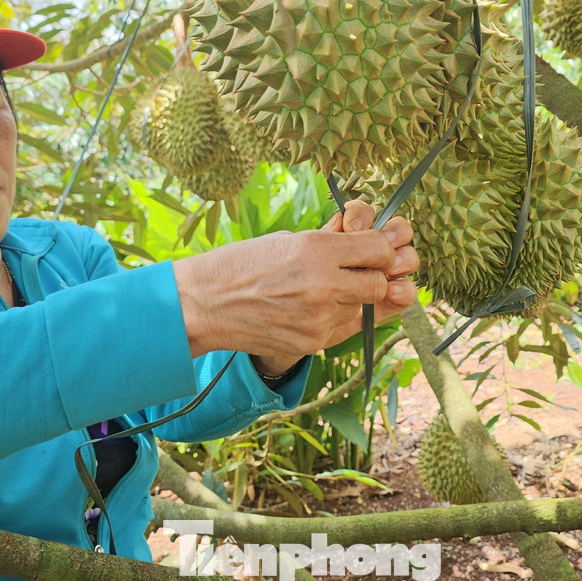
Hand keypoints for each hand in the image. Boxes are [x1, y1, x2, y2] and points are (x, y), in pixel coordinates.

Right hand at [173, 200, 416, 360]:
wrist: (202, 304)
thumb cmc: (240, 264)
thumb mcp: (287, 239)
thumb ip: (330, 242)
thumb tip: (367, 241)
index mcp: (316, 248)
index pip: (379, 249)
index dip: (379, 250)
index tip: (370, 250)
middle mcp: (323, 283)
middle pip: (379, 283)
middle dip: (372, 277)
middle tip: (354, 273)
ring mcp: (318, 317)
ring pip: (360, 307)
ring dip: (349, 299)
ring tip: (316, 292)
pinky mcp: (311, 342)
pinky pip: (338, 327)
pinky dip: (329, 319)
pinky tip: (302, 310)